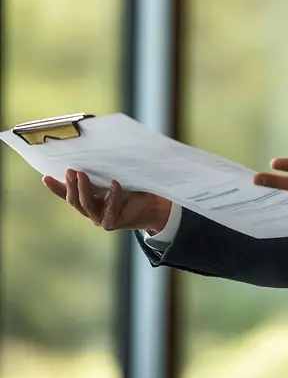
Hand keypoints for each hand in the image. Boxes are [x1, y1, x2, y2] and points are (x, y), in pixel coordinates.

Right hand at [42, 169, 171, 233]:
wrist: (151, 206)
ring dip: (83, 189)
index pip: (68, 195)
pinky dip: (112, 194)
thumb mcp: (112, 180)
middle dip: (70, 185)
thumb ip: (99, 175)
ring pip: (87, 205)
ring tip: (82, 175)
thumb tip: (89, 155)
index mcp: (89, 201)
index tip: (46, 177)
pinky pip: (110, 207)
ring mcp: (101, 219)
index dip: (56, 188)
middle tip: (70, 171)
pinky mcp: (114, 222)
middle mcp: (92, 212)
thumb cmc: (132, 191)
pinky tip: (114, 183)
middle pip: (75, 201)